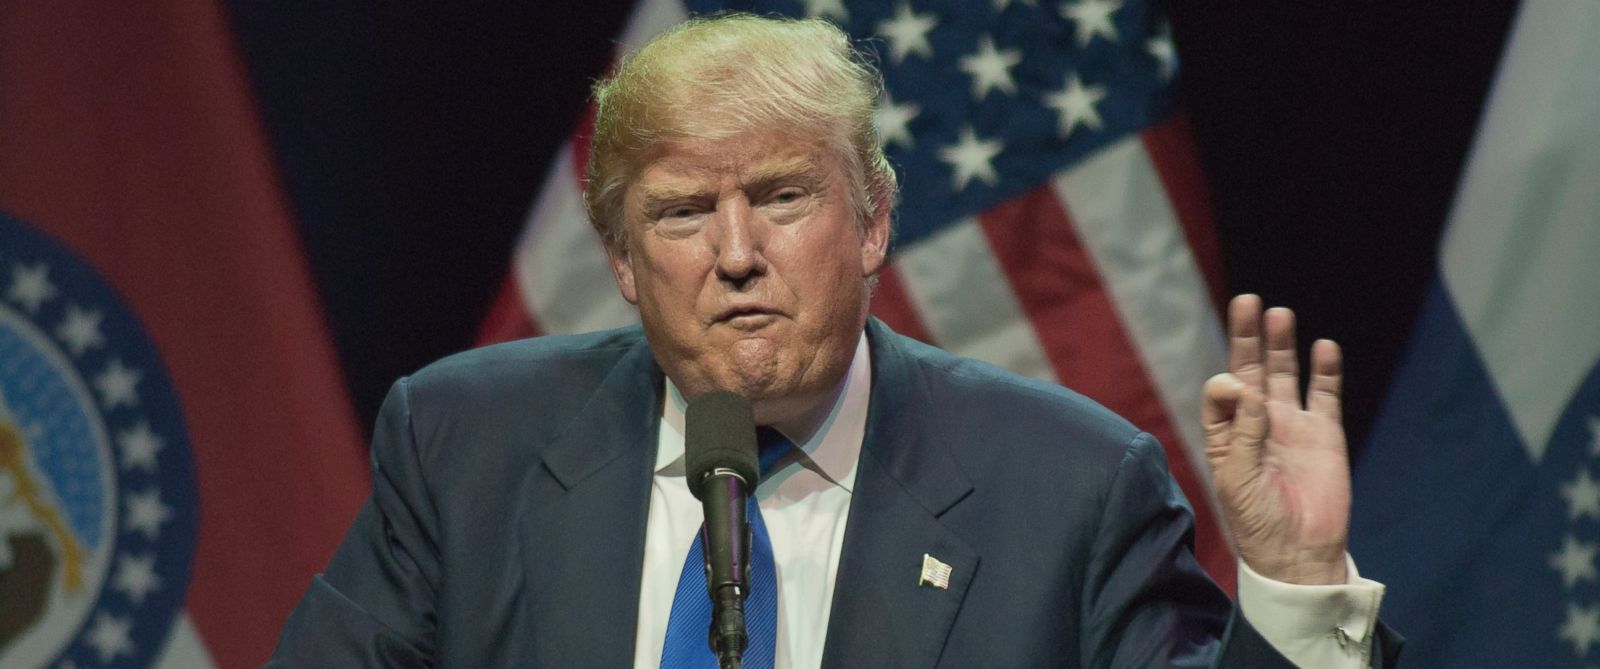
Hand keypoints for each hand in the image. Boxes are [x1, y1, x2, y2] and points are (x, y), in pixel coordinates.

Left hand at [1203, 294, 1349, 584]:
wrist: (1298, 552)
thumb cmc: (1256, 521)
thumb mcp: (1236, 478)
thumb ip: (1240, 432)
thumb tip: (1247, 387)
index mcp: (1226, 433)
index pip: (1222, 391)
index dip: (1228, 383)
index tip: (1240, 389)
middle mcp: (1257, 422)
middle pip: (1251, 368)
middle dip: (1247, 336)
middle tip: (1247, 301)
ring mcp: (1292, 424)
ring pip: (1286, 373)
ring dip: (1282, 344)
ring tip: (1278, 314)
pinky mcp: (1325, 433)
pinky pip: (1325, 394)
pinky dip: (1326, 370)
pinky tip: (1324, 347)